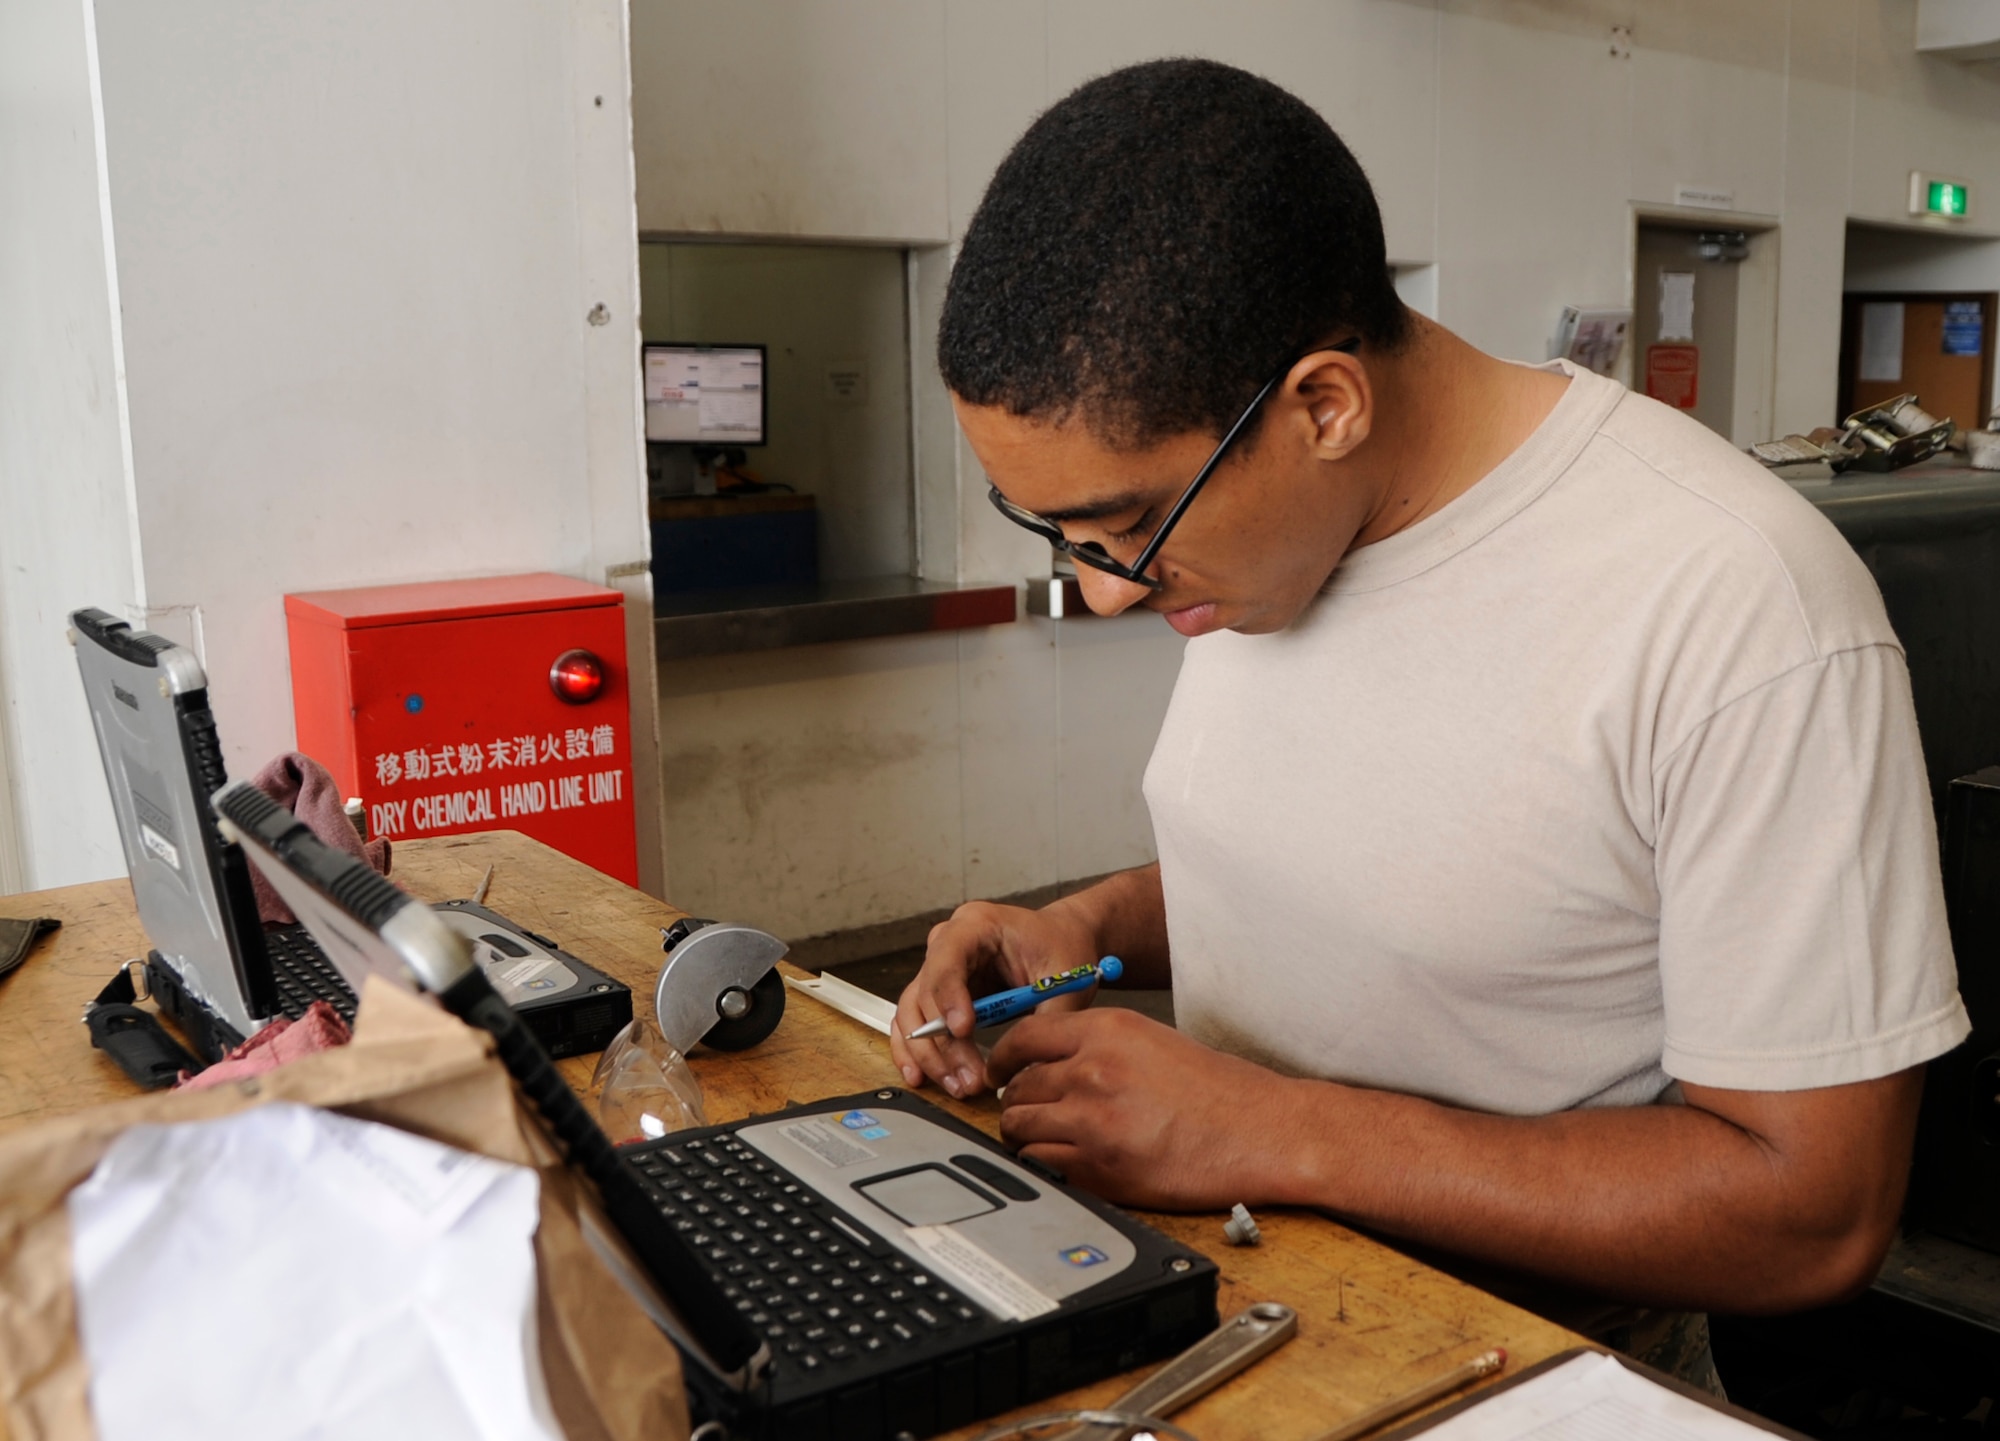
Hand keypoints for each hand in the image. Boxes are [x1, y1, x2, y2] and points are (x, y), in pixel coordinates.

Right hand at [890, 901, 1099, 1097]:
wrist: (1062, 941)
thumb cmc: (1061, 948)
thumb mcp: (1064, 979)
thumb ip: (1047, 1020)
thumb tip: (1029, 1070)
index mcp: (976, 925)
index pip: (946, 959)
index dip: (949, 997)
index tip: (963, 1030)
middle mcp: (947, 944)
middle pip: (925, 993)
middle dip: (944, 1042)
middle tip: (970, 1077)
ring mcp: (938, 970)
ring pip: (912, 1014)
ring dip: (930, 1055)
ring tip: (960, 1085)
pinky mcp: (938, 996)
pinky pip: (913, 1024)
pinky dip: (916, 1052)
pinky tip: (923, 1077)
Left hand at [989, 1008, 1307, 1210]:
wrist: (1262, 1131)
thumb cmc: (1221, 1091)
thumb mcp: (1153, 1042)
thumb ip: (1098, 1048)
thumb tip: (1049, 1065)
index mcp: (1107, 1030)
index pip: (1023, 1039)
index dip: (1002, 1059)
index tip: (999, 1072)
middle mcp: (1093, 1069)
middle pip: (1016, 1086)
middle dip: (1015, 1101)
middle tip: (1025, 1111)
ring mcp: (1093, 1120)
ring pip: (1020, 1127)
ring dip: (1024, 1135)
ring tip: (1044, 1138)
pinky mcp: (1100, 1167)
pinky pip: (1042, 1164)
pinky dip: (1044, 1165)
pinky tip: (1064, 1162)